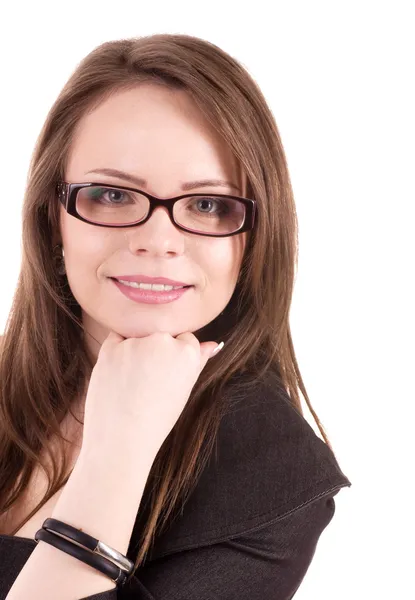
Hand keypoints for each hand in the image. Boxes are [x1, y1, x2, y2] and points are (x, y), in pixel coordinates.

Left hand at [80, 330, 221, 459]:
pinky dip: (116, 353)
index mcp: (187, 352)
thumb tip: (214, 344)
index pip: (185, 339)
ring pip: (139, 335)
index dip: (176, 359)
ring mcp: (135, 343)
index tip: (167, 378)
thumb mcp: (185, 389)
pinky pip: (116, 339)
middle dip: (157, 351)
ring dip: (136, 350)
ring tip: (132, 383)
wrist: (122, 439)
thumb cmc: (157, 419)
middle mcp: (163, 341)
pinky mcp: (110, 347)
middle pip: (162, 334)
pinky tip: (118, 376)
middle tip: (149, 382)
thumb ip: (199, 361)